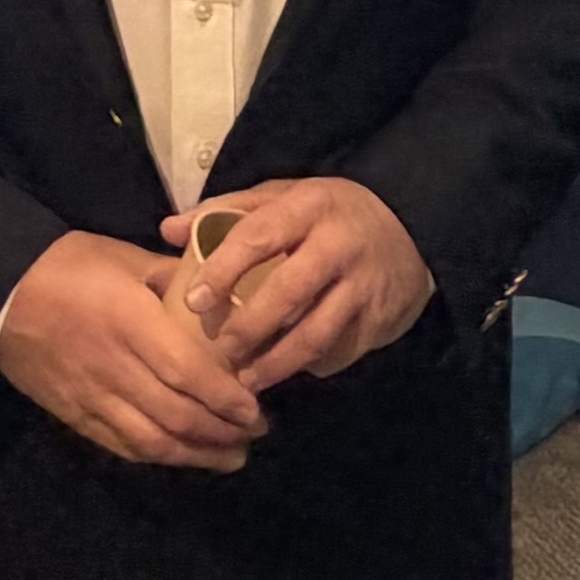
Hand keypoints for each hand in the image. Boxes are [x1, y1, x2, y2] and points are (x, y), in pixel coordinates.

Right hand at [0, 230, 267, 467]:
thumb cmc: (67, 266)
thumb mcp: (124, 258)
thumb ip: (172, 280)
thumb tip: (218, 293)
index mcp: (130, 323)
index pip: (187, 373)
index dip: (225, 399)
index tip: (254, 408)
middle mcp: (114, 368)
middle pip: (176, 415)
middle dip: (223, 432)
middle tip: (255, 432)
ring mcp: (92, 398)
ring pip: (152, 441)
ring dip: (197, 454)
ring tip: (232, 455)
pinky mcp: (75, 415)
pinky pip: (122, 446)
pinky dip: (158, 456)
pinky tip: (182, 456)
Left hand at [176, 174, 436, 390]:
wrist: (411, 226)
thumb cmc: (327, 213)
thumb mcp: (284, 196)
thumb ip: (227, 211)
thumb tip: (168, 229)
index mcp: (307, 207)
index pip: (258, 236)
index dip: (223, 270)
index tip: (193, 302)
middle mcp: (338, 245)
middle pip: (287, 292)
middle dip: (248, 328)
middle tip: (218, 353)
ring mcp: (363, 285)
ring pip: (315, 333)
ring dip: (277, 363)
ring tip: (246, 383)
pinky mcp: (379, 319)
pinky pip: (339, 350)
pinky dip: (310, 366)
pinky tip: (287, 375)